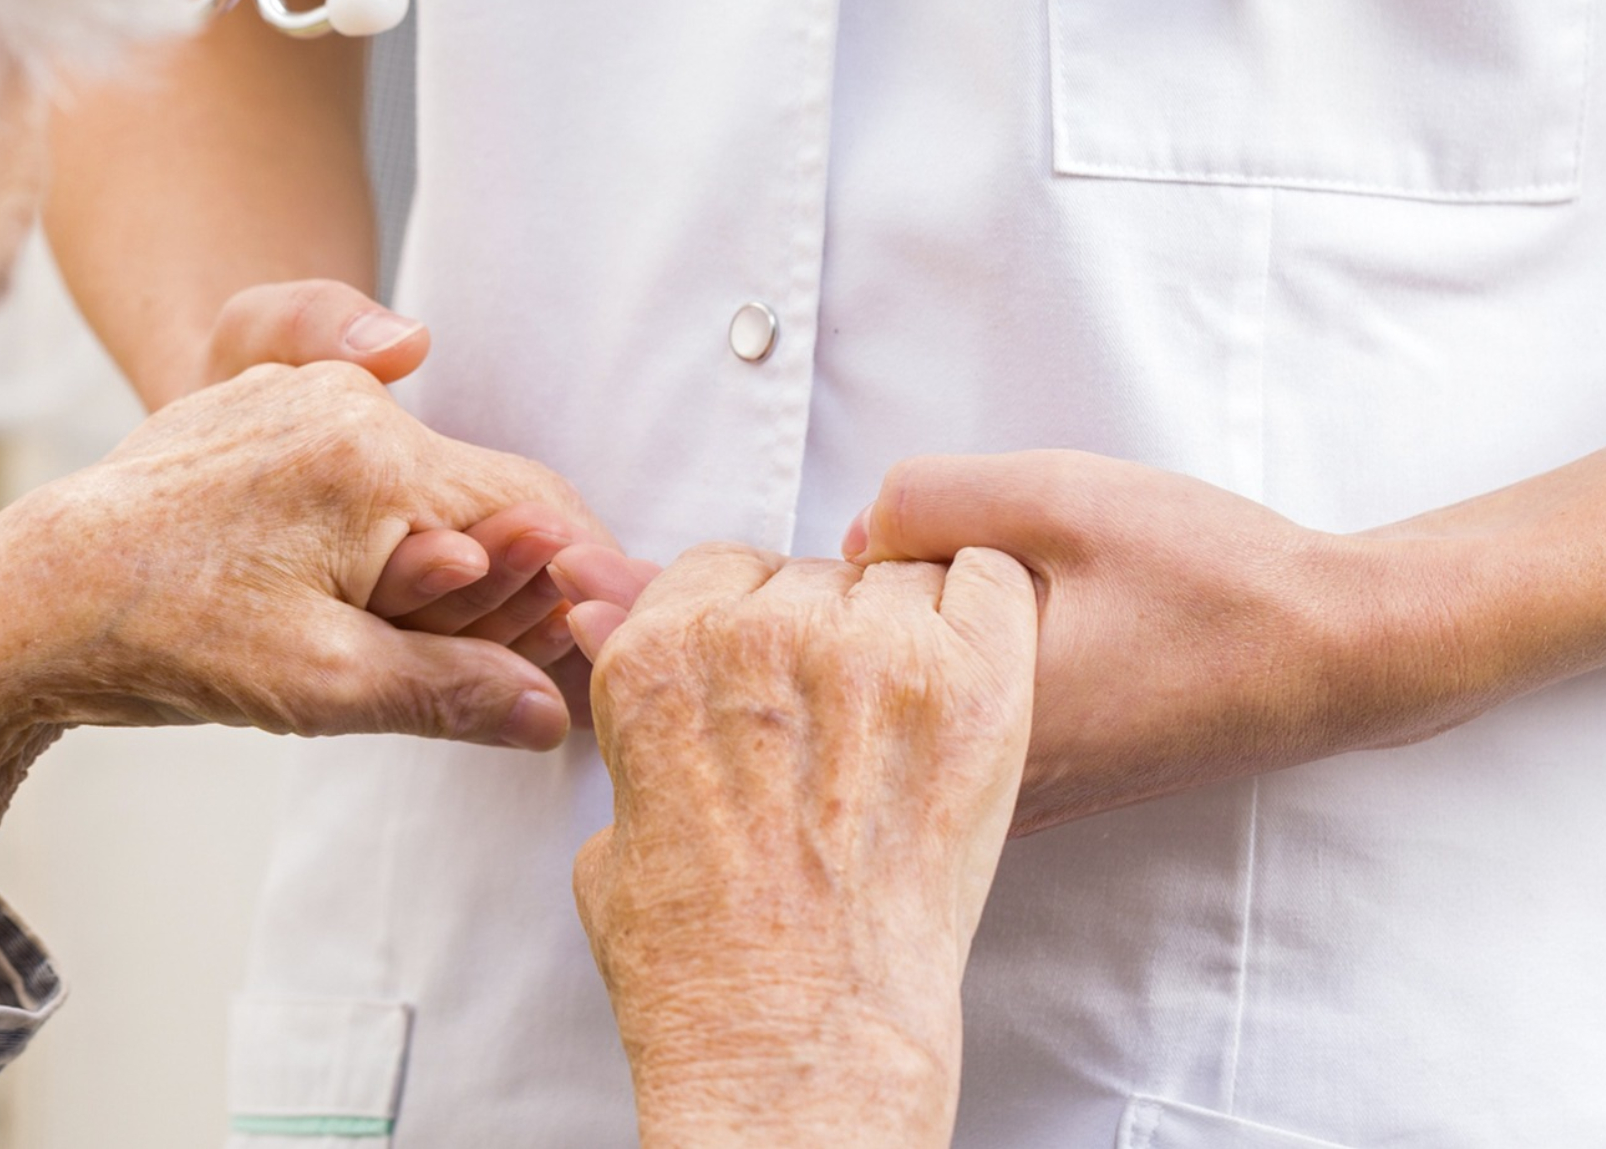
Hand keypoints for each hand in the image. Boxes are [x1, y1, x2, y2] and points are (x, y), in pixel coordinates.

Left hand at [14, 358, 596, 743]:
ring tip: (386, 646)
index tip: (595, 650)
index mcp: (374, 455)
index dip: (578, 586)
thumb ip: (454, 691)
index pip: (536, 509)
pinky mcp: (263, 411)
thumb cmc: (165, 637)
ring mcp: (298, 397)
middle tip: (489, 675)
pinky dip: (381, 536)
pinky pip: (363, 469)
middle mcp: (344, 400)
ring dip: (436, 566)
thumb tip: (552, 710)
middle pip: (482, 497)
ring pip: (422, 485)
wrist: (32, 597)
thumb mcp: (323, 685)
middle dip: (500, 588)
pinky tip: (342, 602)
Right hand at [569, 546, 1035, 1148]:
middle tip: (841, 728)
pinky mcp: (970, 682)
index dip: (749, 621)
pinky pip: (990, 580)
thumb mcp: (615, 834)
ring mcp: (869, 652)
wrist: (798, 1038)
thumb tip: (667, 710)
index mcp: (660, 654)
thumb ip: (643, 746)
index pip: (719, 568)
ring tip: (906, 730)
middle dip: (824, 636)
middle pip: (808, 575)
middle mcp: (757, 633)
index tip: (773, 672)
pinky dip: (989, 614)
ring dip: (906, 634)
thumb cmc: (703, 965)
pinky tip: (971, 685)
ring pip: (900, 580)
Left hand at [843, 450, 1471, 834]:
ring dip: (934, 661)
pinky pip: (963, 748)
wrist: (1336, 653)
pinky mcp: (1051, 800)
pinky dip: (971, 696)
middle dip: (889, 626)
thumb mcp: (1058, 494)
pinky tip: (1046, 648)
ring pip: (914, 723)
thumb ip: (930, 499)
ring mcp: (1020, 802)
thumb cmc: (1210, 575)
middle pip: (868, 695)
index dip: (870, 574)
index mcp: (971, 713)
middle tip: (982, 573)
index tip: (935, 546)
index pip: (843, 647)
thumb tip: (854, 537)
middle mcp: (986, 783)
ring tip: (1032, 609)